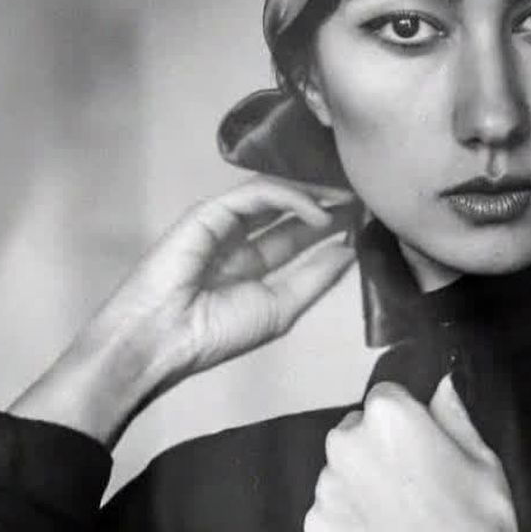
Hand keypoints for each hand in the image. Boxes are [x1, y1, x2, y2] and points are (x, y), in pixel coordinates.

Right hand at [95, 177, 357, 383]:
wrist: (163, 339)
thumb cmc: (215, 333)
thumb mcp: (280, 309)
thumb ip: (313, 278)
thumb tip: (349, 251)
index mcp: (252, 266)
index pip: (298, 235)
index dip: (332, 224)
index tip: (368, 216)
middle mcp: (240, 239)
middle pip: (290, 209)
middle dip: (328, 201)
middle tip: (365, 195)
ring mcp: (225, 222)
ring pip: (276, 194)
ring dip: (315, 193)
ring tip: (350, 197)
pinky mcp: (212, 211)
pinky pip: (257, 194)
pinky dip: (291, 198)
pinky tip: (318, 212)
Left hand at [304, 376, 530, 531]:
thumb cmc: (482, 525)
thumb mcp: (482, 457)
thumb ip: (451, 412)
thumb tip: (439, 384)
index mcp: (389, 415)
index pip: (386, 396)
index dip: (406, 421)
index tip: (422, 446)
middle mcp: (346, 443)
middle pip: (356, 432)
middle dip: (378, 450)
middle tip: (414, 486)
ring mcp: (326, 489)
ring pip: (340, 473)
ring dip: (360, 485)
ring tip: (401, 519)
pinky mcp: (315, 530)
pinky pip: (330, 512)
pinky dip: (349, 522)